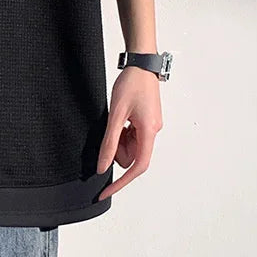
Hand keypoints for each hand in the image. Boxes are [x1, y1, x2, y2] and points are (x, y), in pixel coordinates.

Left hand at [96, 65, 162, 200]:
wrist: (141, 64)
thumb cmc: (131, 84)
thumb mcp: (116, 113)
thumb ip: (109, 141)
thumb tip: (103, 166)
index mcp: (149, 132)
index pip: (137, 167)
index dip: (121, 182)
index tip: (106, 192)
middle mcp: (153, 132)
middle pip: (132, 156)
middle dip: (117, 149)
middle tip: (112, 127)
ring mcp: (151, 127)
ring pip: (131, 147)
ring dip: (120, 139)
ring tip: (117, 117)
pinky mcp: (147, 122)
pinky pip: (133, 136)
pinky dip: (123, 131)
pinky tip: (121, 116)